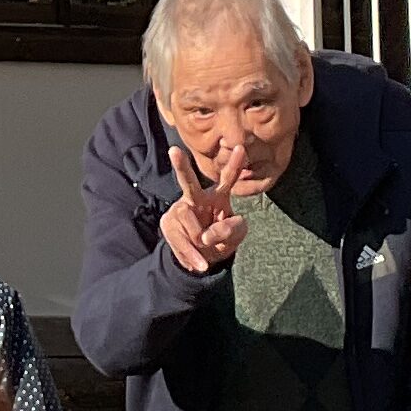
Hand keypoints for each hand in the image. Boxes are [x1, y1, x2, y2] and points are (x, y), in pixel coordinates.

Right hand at [160, 146, 246, 274]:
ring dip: (197, 241)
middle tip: (174, 151)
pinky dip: (190, 254)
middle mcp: (197, 198)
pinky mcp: (168, 223)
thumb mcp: (236, 237)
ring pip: (187, 221)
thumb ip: (230, 231)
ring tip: (205, 255)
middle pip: (188, 182)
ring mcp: (180, 209)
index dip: (235, 165)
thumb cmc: (223, 240)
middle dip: (181, 166)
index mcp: (218, 197)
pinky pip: (178, 238)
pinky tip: (198, 263)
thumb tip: (207, 235)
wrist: (202, 258)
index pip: (227, 179)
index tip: (241, 148)